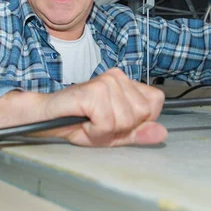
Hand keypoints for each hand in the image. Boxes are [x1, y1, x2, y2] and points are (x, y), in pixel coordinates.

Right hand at [41, 68, 166, 146]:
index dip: (140, 120)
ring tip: (90, 122)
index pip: (155, 102)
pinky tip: (84, 122)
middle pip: (142, 114)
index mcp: (126, 82)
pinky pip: (108, 122)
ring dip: (106, 130)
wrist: (47, 118)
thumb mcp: (114, 134)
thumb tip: (163, 133)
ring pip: (125, 119)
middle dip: (122, 127)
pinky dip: (96, 130)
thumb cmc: (78, 123)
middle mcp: (118, 77)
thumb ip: (139, 133)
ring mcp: (106, 82)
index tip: (118, 122)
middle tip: (100, 123)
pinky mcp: (94, 91)